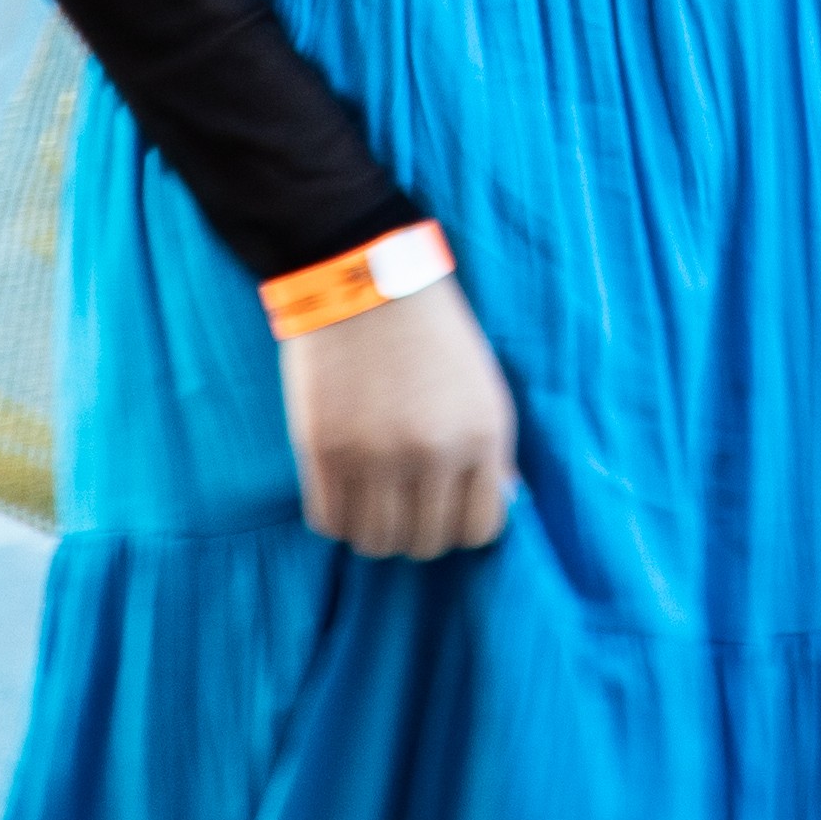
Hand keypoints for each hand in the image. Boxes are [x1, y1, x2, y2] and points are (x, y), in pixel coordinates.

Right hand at [278, 273, 514, 558]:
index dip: (460, 525)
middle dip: (416, 530)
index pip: (478, 530)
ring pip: (376, 542)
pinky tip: (341, 490)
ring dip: (374, 529)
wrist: (361, 276)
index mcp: (481, 435)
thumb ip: (491, 451)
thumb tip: (497, 503)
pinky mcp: (323, 451)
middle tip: (403, 503)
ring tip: (369, 500)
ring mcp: (374, 456)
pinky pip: (329, 521)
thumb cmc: (429, 328)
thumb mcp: (482, 384)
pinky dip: (336, 516)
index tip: (444, 507)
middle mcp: (433, 454)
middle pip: (425, 543)